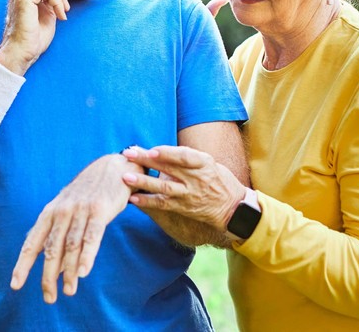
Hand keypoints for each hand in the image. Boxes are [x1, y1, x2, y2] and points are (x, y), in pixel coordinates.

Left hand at [10, 154, 140, 302]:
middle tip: (49, 298)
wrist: (112, 168)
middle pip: (51, 249)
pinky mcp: (99, 210)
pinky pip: (92, 236)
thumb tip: (55, 270)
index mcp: (50, 212)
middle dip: (48, 276)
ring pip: (71, 246)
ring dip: (69, 271)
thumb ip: (60, 237)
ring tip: (68, 291)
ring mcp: (80, 210)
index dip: (23, 265)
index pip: (32, 242)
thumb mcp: (68, 211)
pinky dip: (86, 255)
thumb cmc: (88, 194)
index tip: (15, 285)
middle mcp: (62, 211)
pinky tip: (83, 272)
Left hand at [122, 146, 244, 229]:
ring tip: (126, 177)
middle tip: (128, 154)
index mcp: (204, 163)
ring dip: (144, 182)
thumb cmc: (217, 179)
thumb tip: (159, 151)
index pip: (184, 156)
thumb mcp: (208, 162)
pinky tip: (133, 199)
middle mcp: (196, 179)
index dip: (168, 153)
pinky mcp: (183, 208)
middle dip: (147, 161)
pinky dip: (147, 201)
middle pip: (169, 169)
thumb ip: (186, 158)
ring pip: (164, 188)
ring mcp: (189, 194)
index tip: (151, 149)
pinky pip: (163, 205)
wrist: (232, 207)